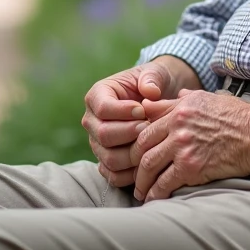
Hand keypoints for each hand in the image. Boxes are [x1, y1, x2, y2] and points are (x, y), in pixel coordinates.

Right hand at [81, 60, 191, 186]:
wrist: (157, 103)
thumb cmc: (153, 85)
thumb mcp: (154, 74)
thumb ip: (151, 78)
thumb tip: (150, 92)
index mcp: (97, 96)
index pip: (102, 108)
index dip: (123, 111)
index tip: (143, 110)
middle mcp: (91, 121)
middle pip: (104, 135)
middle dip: (130, 134)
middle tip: (149, 128)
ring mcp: (97, 143)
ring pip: (109, 158)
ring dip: (134, 154)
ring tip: (151, 143)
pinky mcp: (105, 161)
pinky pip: (113, 175)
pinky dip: (131, 173)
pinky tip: (147, 161)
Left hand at [130, 89, 249, 202]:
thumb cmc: (238, 117)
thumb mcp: (206, 99)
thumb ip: (181, 101)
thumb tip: (167, 99)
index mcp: (179, 109)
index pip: (146, 127)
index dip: (136, 144)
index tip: (136, 156)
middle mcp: (177, 126)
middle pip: (142, 147)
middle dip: (134, 165)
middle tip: (135, 177)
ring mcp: (183, 146)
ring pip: (148, 166)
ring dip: (142, 182)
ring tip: (141, 192)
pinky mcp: (191, 167)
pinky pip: (165, 183)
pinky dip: (156, 193)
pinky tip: (154, 199)